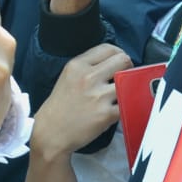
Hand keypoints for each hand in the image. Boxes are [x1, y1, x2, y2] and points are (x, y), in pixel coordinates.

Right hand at [29, 43, 131, 162]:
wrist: (51, 133)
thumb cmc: (59, 107)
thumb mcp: (67, 78)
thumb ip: (87, 68)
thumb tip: (112, 64)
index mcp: (77, 65)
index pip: (108, 48)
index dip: (118, 54)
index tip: (119, 64)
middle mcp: (88, 77)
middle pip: (123, 60)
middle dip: (128, 67)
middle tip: (125, 77)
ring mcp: (98, 96)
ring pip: (129, 81)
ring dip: (130, 87)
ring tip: (123, 93)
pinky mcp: (107, 114)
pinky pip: (129, 104)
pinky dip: (129, 105)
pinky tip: (121, 108)